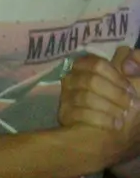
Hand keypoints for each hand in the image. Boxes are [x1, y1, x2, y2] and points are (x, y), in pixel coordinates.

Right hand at [59, 48, 139, 165]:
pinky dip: (100, 120)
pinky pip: (79, 114)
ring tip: (123, 118)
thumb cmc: (123, 103)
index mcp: (87, 65)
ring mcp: (66, 95)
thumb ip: (135, 63)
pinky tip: (114, 125)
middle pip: (92, 81)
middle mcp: (73, 76)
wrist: (114, 134)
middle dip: (115, 95)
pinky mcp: (63, 112)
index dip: (116, 77)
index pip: (98, 64)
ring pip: (85, 97)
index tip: (132, 91)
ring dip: (109, 108)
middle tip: (130, 106)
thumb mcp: (134, 81)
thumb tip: (127, 65)